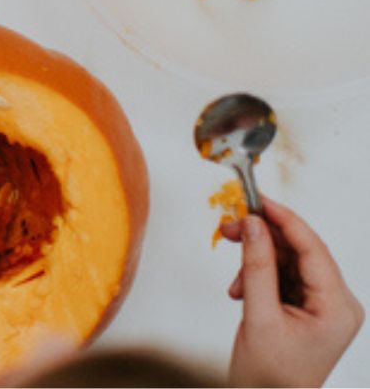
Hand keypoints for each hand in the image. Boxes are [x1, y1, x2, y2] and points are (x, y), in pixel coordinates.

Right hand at [218, 198, 362, 387]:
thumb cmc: (269, 376)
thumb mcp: (259, 316)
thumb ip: (257, 266)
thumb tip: (254, 224)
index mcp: (338, 308)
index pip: (314, 249)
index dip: (284, 220)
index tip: (257, 200)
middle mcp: (340, 304)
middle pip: (301, 252)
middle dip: (264, 240)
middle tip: (231, 227)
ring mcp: (327, 308)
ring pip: (290, 263)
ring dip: (258, 263)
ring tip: (234, 279)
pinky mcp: (311, 310)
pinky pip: (286, 277)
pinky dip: (261, 277)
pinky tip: (242, 291)